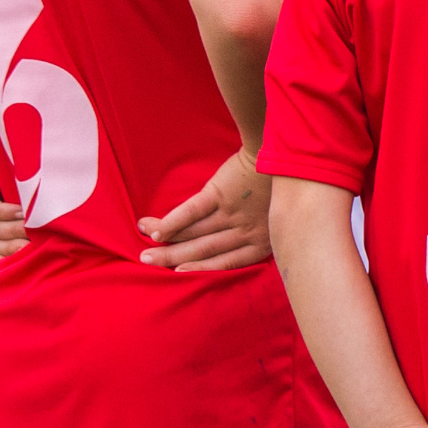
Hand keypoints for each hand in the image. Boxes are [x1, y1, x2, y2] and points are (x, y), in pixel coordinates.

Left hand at [0, 131, 27, 262]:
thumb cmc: (12, 165)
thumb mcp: (25, 192)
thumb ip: (37, 209)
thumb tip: (72, 227)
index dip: (10, 263)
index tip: (36, 264)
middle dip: (15, 250)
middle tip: (40, 251)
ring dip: (11, 231)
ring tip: (33, 229)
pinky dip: (2, 212)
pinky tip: (20, 212)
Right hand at [142, 150, 272, 269]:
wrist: (283, 153)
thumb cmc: (279, 187)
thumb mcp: (273, 218)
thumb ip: (253, 233)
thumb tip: (223, 244)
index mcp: (262, 241)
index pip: (227, 262)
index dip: (200, 269)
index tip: (178, 274)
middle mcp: (246, 231)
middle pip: (204, 250)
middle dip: (173, 259)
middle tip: (147, 263)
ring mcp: (233, 213)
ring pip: (194, 233)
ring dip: (166, 241)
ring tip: (144, 248)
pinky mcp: (221, 193)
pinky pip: (192, 212)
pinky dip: (172, 222)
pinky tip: (155, 229)